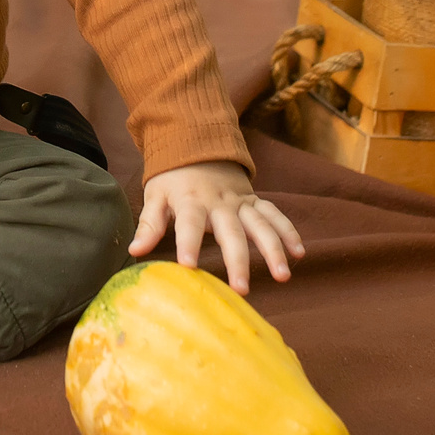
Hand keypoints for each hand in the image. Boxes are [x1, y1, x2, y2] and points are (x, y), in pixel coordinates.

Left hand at [131, 161, 304, 293]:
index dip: (188, 245)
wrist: (199, 145)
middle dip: (238, 261)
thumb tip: (135, 251)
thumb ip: (149, 224)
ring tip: (282, 276)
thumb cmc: (173, 179)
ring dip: (274, 250)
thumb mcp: (155, 196)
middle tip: (242, 289)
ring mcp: (241, 201)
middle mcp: (220, 202)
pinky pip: (275, 215)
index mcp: (191, 201)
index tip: (188, 267)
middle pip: (231, 233)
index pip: (189, 224)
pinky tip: (299, 253)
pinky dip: (289, 232)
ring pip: (261, 225)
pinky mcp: (255, 201)